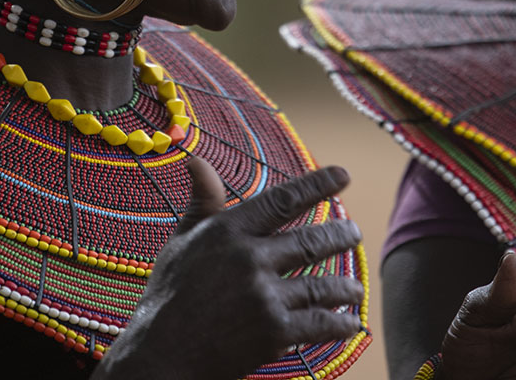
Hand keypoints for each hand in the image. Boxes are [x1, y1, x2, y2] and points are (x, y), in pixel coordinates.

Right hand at [92, 156, 364, 379]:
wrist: (160, 355)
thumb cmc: (169, 296)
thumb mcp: (181, 242)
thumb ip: (202, 202)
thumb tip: (197, 160)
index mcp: (228, 231)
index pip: (283, 200)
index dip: (317, 185)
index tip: (344, 176)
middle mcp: (250, 258)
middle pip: (310, 241)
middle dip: (340, 236)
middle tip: (354, 233)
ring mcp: (264, 296)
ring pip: (321, 285)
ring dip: (345, 285)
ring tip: (354, 286)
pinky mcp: (273, 332)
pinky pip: (319, 323)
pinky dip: (339, 323)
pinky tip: (350, 323)